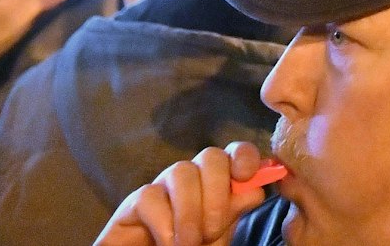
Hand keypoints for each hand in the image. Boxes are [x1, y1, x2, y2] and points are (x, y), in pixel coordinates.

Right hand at [94, 144, 272, 245]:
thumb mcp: (219, 235)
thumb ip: (235, 211)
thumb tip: (254, 189)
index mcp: (219, 182)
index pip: (237, 152)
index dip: (244, 156)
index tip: (245, 176)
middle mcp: (193, 177)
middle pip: (211, 156)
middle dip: (217, 193)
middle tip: (212, 231)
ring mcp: (164, 186)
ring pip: (181, 171)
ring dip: (191, 211)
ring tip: (190, 242)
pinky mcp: (136, 202)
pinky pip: (150, 196)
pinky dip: (164, 223)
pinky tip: (168, 242)